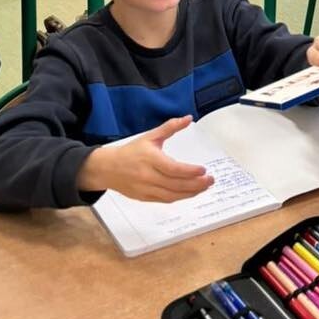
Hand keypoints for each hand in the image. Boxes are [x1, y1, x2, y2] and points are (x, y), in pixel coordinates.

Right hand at [76, 116, 213, 202]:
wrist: (107, 168)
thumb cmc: (131, 151)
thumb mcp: (150, 136)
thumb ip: (170, 127)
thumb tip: (188, 118)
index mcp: (150, 159)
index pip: (173, 168)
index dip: (189, 171)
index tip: (203, 170)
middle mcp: (148, 176)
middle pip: (175, 184)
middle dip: (195, 184)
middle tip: (210, 180)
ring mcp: (146, 189)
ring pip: (171, 195)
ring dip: (190, 193)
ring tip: (204, 187)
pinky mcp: (144, 198)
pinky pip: (165, 200)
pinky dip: (179, 198)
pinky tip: (190, 193)